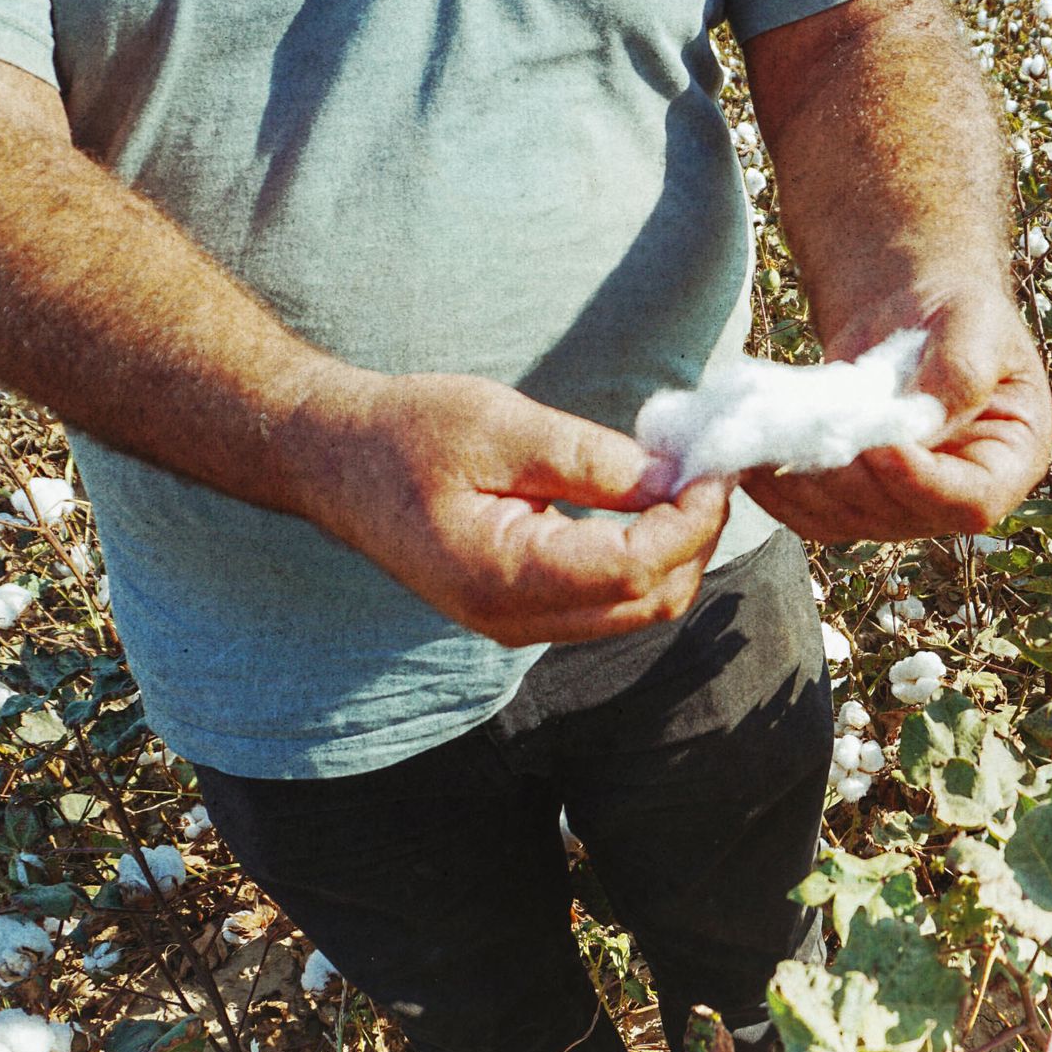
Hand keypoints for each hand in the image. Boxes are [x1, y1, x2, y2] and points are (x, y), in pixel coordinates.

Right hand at [280, 371, 731, 645]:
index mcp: (503, 575)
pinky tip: (649, 506)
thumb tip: (674, 478)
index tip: (716, 466)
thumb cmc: (406, 433)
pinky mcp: (526, 612)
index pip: (636, 568)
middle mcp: (515, 619)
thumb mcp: (500, 426)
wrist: (335, 461)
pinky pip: (611, 601)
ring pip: (638, 608)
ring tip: (685, 482)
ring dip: (676, 551)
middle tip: (709, 470)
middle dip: (695, 538)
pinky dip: (647, 559)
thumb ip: (591, 459)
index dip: (692, 520)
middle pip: (650, 601)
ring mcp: (520, 624)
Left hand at [741, 287, 1051, 542]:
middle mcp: (960, 493)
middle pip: (905, 518)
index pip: (972, 502)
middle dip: (856, 481)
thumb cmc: (959, 308)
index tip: (881, 449)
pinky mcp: (858, 497)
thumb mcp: (975, 322)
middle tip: (819, 433)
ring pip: (852, 521)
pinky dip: (780, 494)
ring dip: (810, 487)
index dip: (925, 486)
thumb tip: (923, 421)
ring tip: (777, 443)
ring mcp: (906, 502)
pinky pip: (816, 514)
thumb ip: (961, 371)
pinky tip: (752, 463)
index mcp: (1011, 460)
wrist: (916, 309)